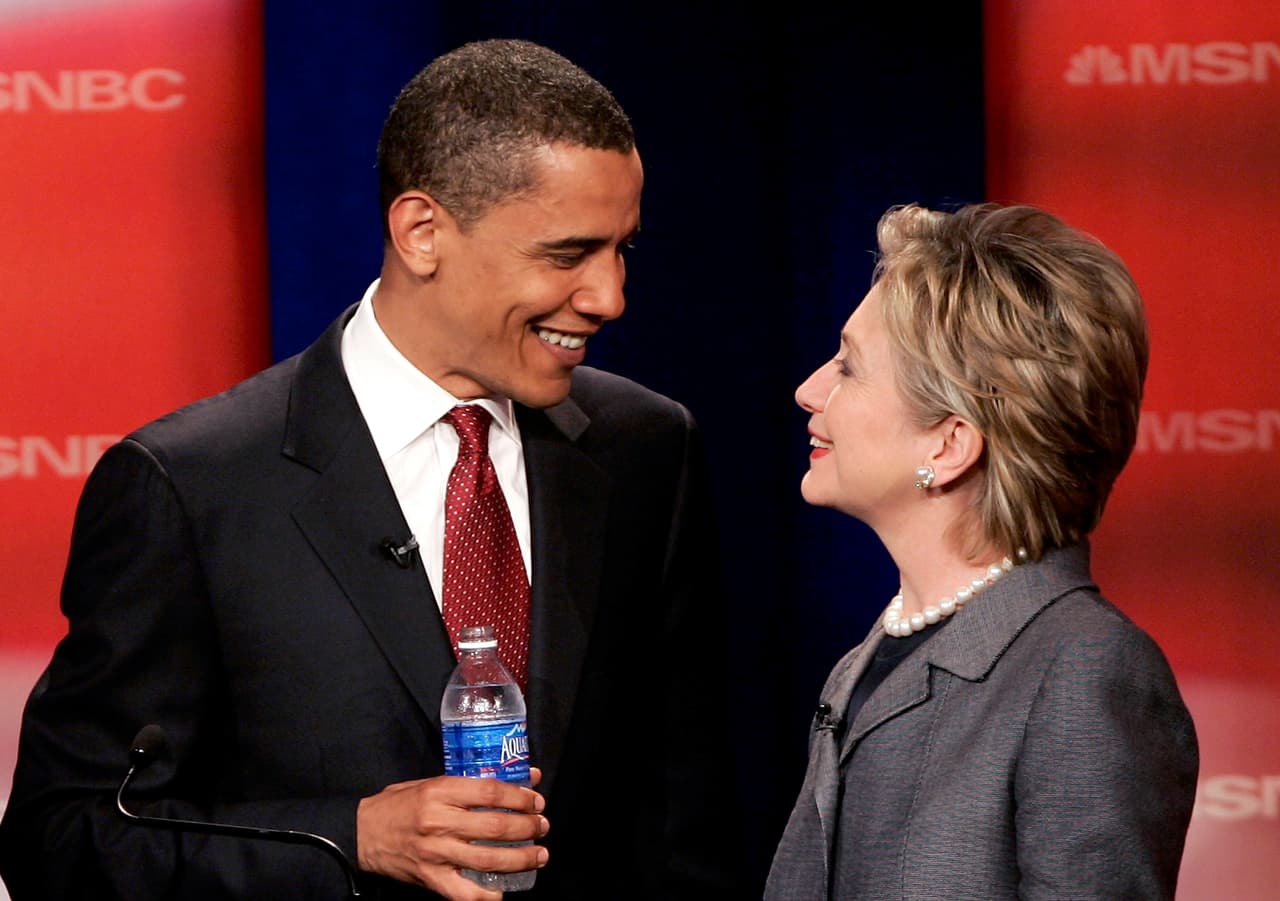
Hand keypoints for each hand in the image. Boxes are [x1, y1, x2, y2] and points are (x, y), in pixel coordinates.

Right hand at [356, 767, 548, 899]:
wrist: (361, 833)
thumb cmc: (399, 803)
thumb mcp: (431, 782)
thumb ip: (471, 782)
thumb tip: (520, 777)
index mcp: (440, 791)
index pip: (490, 791)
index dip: (519, 797)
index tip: (536, 800)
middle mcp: (440, 822)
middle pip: (496, 826)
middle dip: (527, 827)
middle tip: (542, 826)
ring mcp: (436, 853)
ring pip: (488, 859)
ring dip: (521, 859)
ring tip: (539, 855)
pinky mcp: (430, 878)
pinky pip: (464, 893)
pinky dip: (487, 897)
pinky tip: (504, 893)